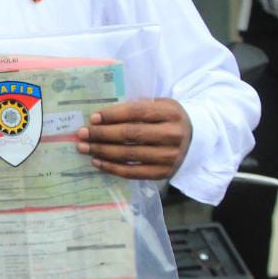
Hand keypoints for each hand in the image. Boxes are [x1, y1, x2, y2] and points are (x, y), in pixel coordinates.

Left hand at [76, 99, 192, 179]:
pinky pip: (133, 172)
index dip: (113, 115)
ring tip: (84, 147)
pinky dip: (112, 168)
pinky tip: (97, 162)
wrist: (194, 139)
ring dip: (102, 151)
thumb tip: (100, 117)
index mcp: (170, 113)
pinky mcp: (163, 173)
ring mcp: (168, 156)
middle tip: (82, 133)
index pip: (137, 112)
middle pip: (130, 134)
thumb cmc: (168, 119)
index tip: (93, 118)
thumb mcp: (160, 105)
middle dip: (102, 134)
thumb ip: (137, 108)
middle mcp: (172, 135)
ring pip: (129, 154)